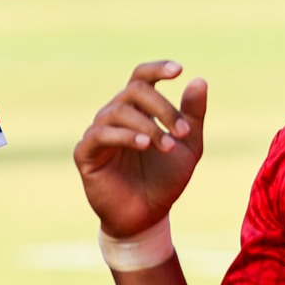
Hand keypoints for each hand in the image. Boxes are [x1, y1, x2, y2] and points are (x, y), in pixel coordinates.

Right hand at [74, 62, 207, 237]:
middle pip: (135, 91)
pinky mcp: (86, 153)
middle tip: (182, 132)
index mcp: (139, 109)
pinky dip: (124, 135)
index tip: (178, 71)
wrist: (148, 216)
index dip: (157, 69)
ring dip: (148, 125)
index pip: (142, 77)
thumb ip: (192, 115)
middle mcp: (116, 115)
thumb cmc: (165, 179)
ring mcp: (98, 132)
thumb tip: (199, 80)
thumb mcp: (189, 146)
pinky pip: (100, 134)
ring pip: (119, 111)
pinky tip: (144, 144)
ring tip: (167, 145)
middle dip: (162, 107)